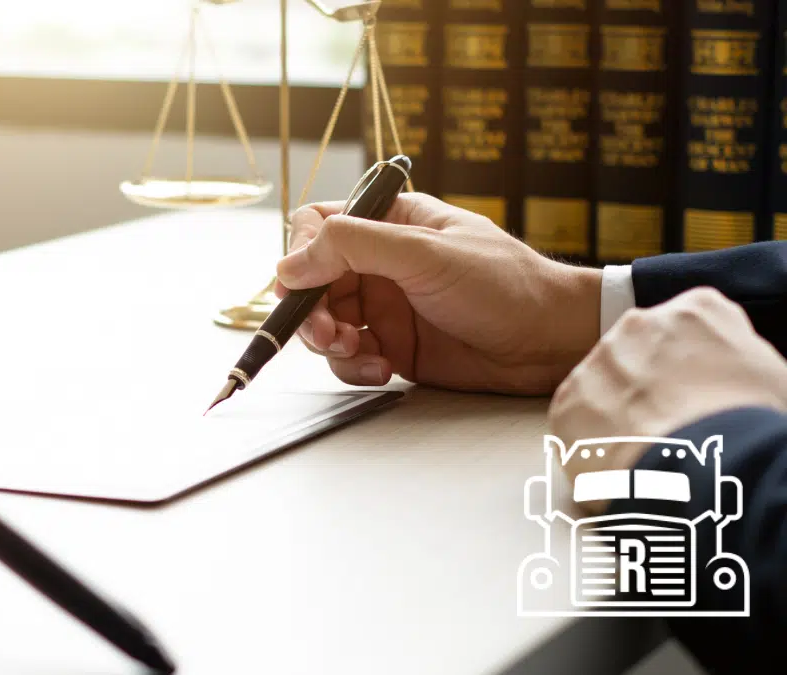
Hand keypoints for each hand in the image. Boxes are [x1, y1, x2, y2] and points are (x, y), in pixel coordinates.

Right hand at [275, 193, 601, 394]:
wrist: (551, 342)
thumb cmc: (504, 284)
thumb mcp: (424, 254)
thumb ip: (354, 247)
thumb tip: (289, 265)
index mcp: (390, 222)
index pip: (318, 226)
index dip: (301, 253)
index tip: (300, 285)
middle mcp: (381, 263)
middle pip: (313, 281)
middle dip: (310, 311)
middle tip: (326, 336)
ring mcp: (386, 307)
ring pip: (326, 323)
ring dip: (330, 344)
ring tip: (358, 355)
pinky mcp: (394, 347)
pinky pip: (351, 358)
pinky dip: (354, 368)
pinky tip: (382, 371)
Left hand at [550, 286, 786, 509]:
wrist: (707, 473)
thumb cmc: (752, 428)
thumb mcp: (769, 377)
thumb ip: (734, 359)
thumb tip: (726, 375)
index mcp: (696, 311)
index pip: (690, 327)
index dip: (696, 365)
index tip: (703, 393)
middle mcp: (638, 325)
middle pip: (640, 352)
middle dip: (651, 385)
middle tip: (673, 425)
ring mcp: (597, 362)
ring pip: (604, 385)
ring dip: (620, 412)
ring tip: (647, 451)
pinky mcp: (566, 404)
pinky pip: (576, 421)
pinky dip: (593, 443)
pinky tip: (620, 464)